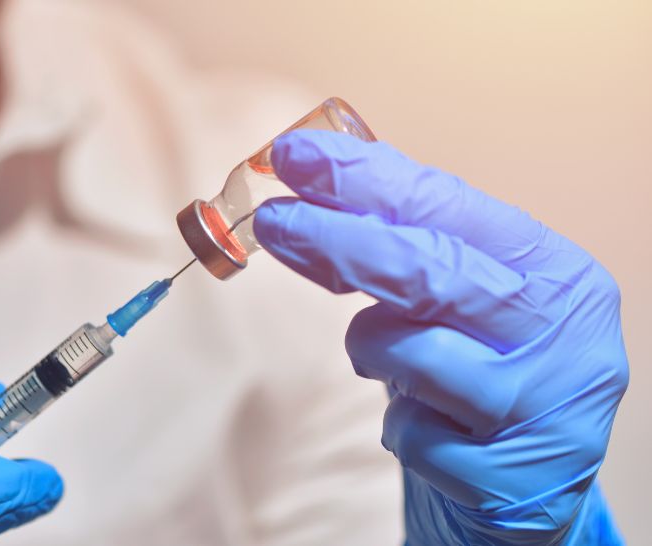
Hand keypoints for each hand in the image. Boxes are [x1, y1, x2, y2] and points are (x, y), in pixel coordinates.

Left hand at [254, 130, 627, 543]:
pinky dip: (399, 423)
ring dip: (370, 349)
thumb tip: (315, 174)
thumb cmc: (487, 367)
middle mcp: (563, 334)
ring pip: (410, 353)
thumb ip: (412, 239)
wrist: (537, 478)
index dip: (364, 179)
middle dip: (339, 240)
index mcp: (556, 271)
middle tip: (275, 221)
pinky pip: (409, 435)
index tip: (295, 157)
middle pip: (430, 272)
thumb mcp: (468, 295)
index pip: (448, 207)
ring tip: (382, 356)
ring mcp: (541, 409)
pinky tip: (425, 422)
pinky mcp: (510, 478)